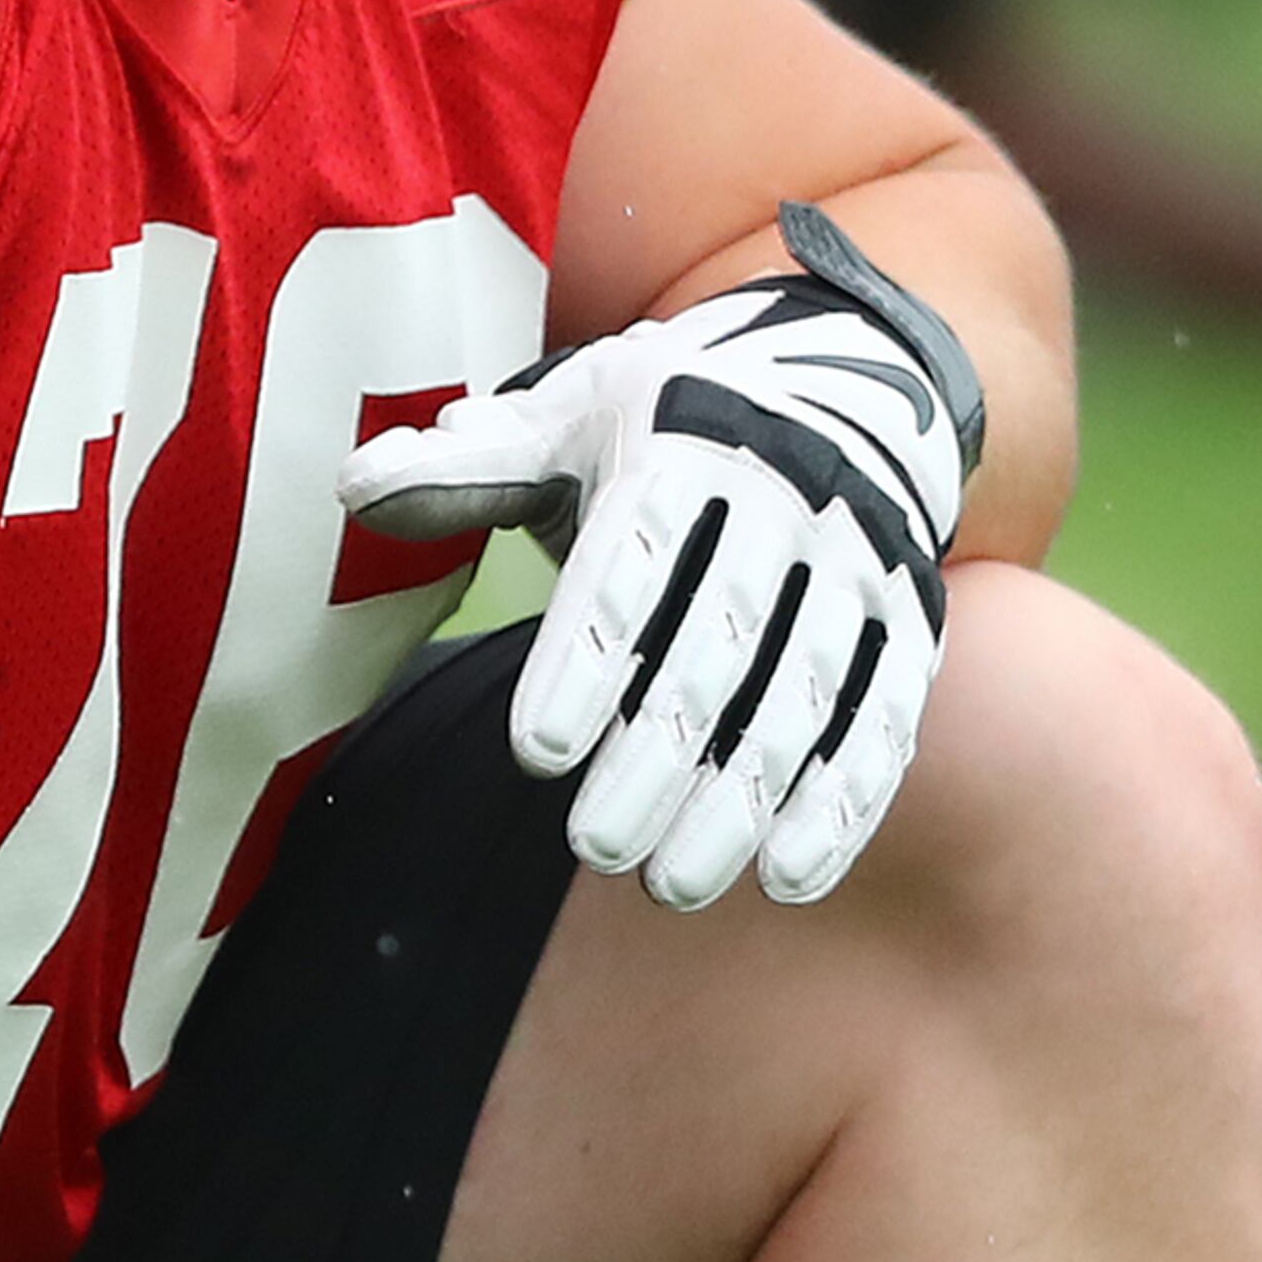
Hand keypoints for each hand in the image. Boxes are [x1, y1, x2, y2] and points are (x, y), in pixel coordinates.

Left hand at [340, 203, 984, 912]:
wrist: (843, 376)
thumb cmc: (663, 421)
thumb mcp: (571, 419)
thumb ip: (473, 468)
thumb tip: (355, 487)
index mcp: (685, 448)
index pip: (635, 564)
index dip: (588, 659)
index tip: (535, 752)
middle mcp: (786, 504)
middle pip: (719, 646)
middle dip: (659, 753)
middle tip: (595, 848)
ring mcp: (858, 567)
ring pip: (804, 696)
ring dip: (745, 799)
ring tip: (676, 885)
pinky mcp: (906, 621)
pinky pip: (884, 717)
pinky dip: (843, 801)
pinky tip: (789, 877)